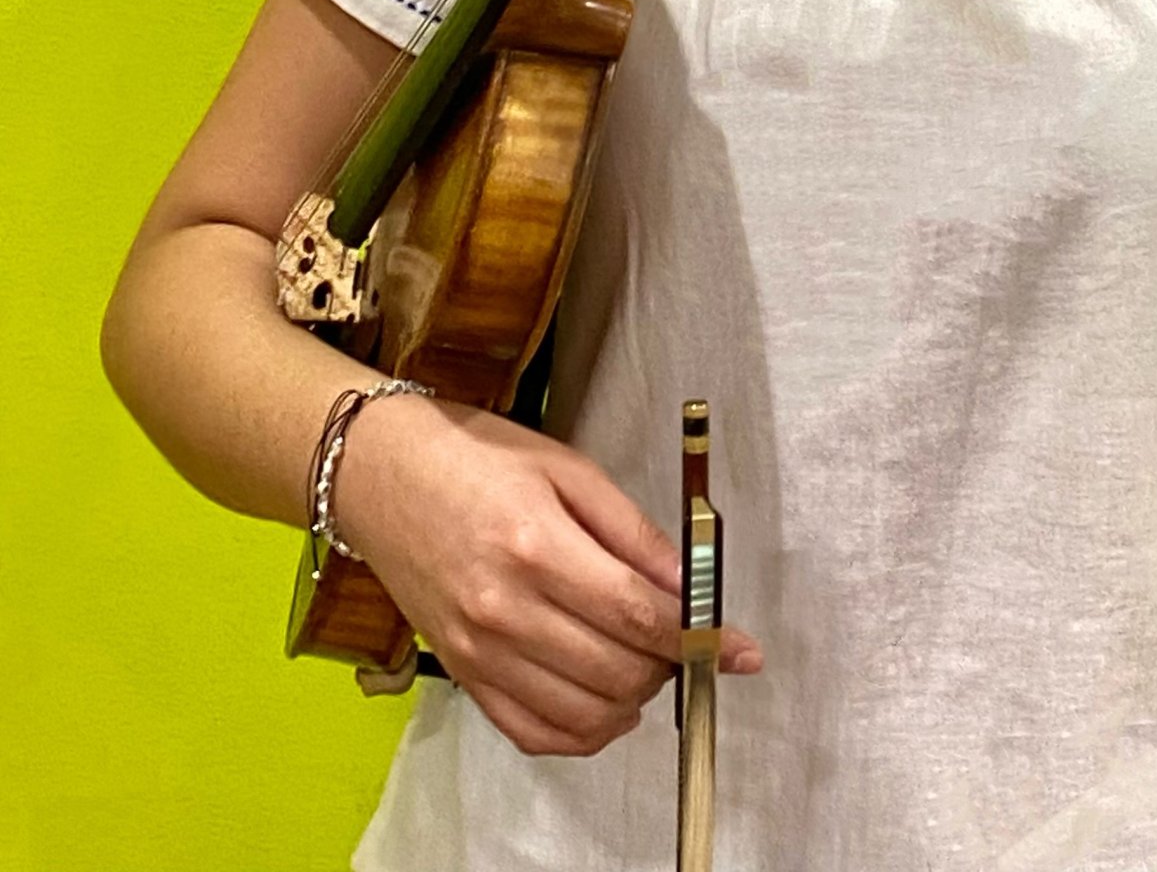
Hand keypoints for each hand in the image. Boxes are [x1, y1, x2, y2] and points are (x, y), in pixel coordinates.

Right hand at [330, 394, 762, 756]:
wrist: (382, 475)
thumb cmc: (477, 458)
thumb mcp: (568, 468)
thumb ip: (632, 531)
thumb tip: (689, 583)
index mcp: (537, 545)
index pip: (636, 613)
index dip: (699, 636)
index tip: (740, 648)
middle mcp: (505, 608)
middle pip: (617, 671)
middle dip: (670, 664)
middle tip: (685, 640)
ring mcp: (479, 651)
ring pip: (583, 714)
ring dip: (634, 701)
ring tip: (646, 664)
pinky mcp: (462, 674)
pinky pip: (534, 732)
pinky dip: (583, 732)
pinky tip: (605, 701)